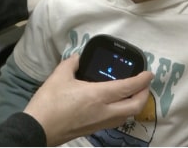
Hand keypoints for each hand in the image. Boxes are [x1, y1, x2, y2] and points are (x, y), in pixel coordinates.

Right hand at [23, 54, 152, 145]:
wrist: (38, 128)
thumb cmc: (49, 102)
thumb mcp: (59, 76)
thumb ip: (72, 63)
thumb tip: (79, 58)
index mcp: (97, 95)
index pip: (127, 87)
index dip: (141, 80)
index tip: (149, 73)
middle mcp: (103, 111)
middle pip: (134, 106)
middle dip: (144, 95)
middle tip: (144, 84)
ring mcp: (100, 123)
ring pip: (127, 116)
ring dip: (134, 105)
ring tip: (133, 93)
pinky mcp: (93, 130)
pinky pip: (116, 121)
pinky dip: (123, 112)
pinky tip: (116, 104)